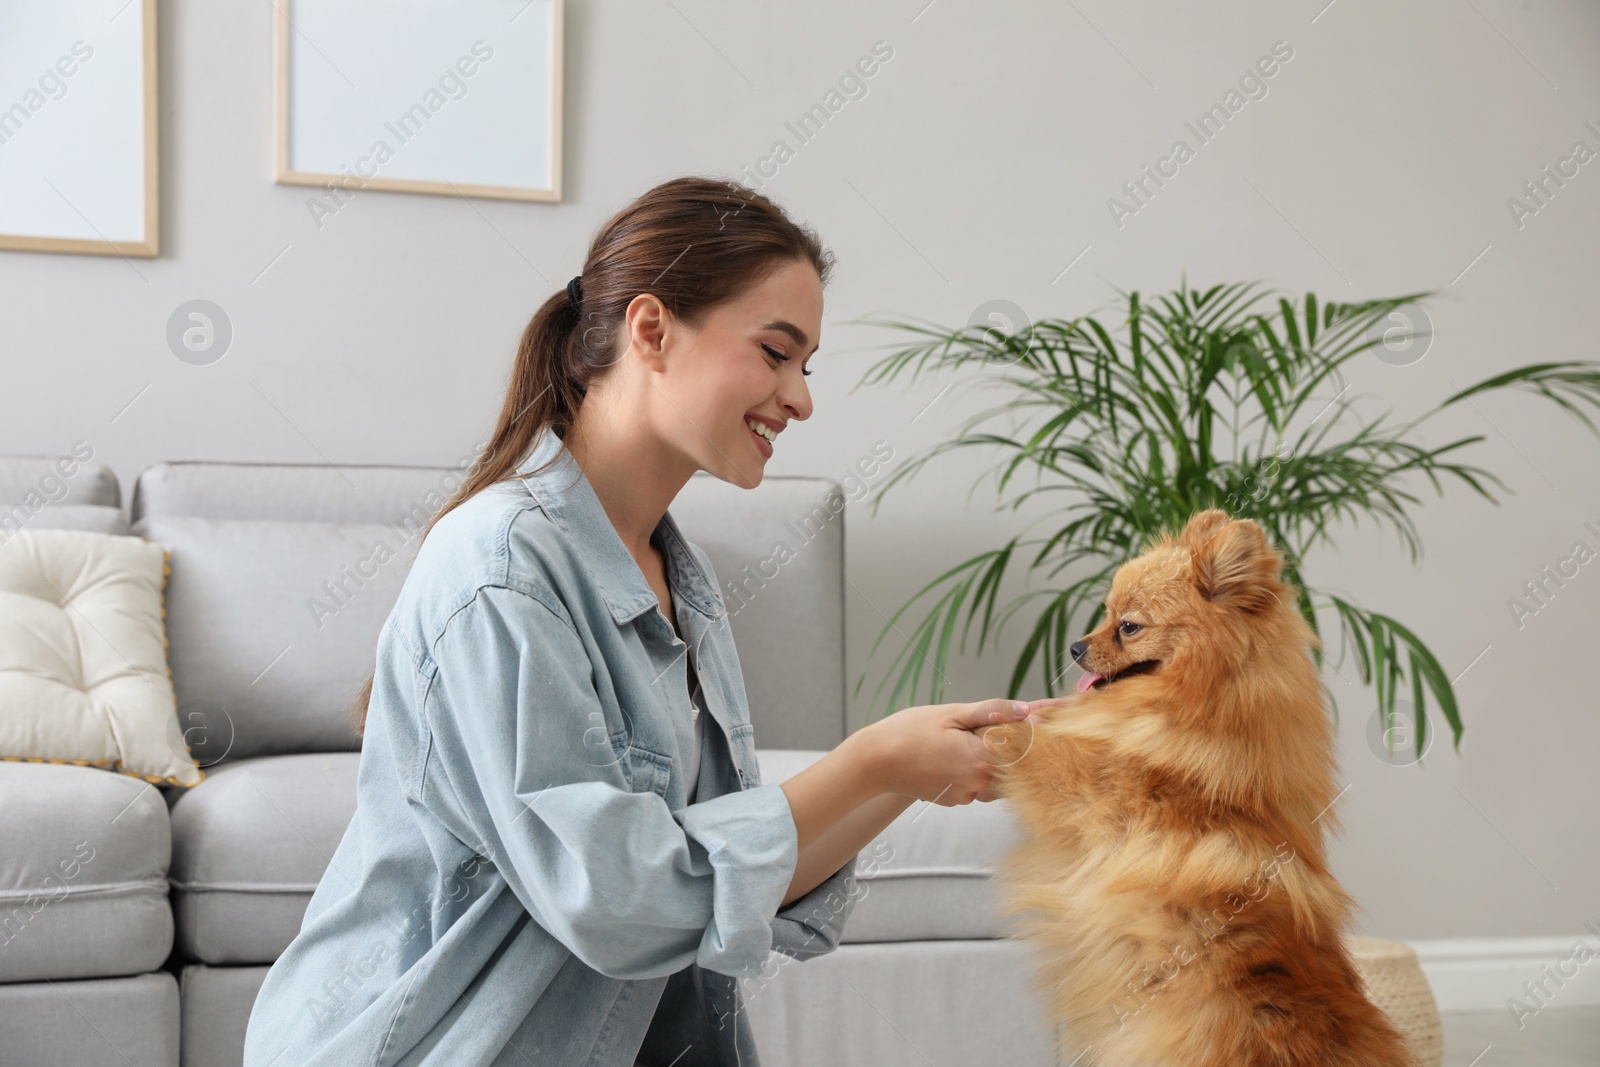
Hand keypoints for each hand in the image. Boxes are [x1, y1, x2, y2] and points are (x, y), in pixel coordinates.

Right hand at [854, 698, 1030, 805]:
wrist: (873, 763)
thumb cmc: (907, 732)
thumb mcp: (951, 713)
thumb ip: (991, 712)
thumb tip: (1027, 710)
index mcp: (982, 758)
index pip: (1026, 744)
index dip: (1042, 727)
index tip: (1060, 712)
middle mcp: (979, 783)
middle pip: (1015, 763)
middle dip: (1016, 742)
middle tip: (1006, 722)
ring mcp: (967, 795)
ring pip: (996, 775)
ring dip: (993, 758)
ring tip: (969, 737)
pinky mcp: (955, 799)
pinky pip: (977, 783)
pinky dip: (974, 768)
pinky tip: (954, 753)